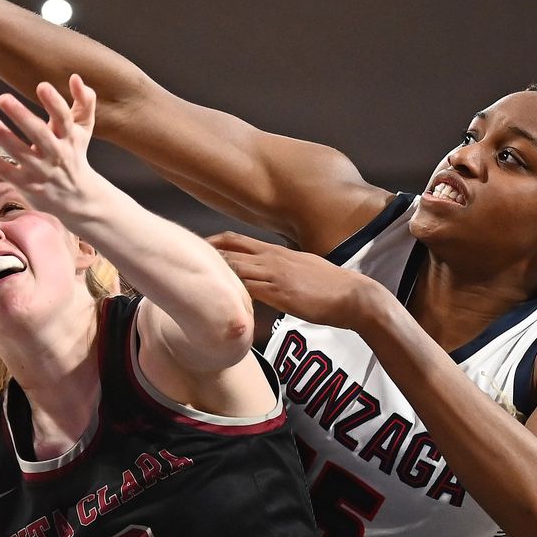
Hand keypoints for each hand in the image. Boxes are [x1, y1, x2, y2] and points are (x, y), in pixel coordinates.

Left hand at [0, 74, 99, 215]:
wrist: (77, 198)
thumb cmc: (75, 154)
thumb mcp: (83, 130)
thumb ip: (84, 102)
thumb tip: (75, 77)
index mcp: (70, 138)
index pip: (64, 118)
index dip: (54, 102)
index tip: (41, 85)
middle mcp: (56, 154)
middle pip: (39, 134)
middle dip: (21, 116)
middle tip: (2, 98)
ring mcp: (40, 171)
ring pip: (18, 151)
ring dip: (0, 133)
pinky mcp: (25, 185)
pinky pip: (5, 171)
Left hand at [207, 232, 382, 328]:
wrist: (355, 296)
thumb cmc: (332, 285)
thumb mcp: (303, 266)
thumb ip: (283, 267)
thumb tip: (269, 273)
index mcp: (277, 251)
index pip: (236, 240)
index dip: (213, 243)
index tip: (195, 248)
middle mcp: (272, 258)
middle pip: (229, 249)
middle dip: (204, 254)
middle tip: (181, 260)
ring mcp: (275, 274)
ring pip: (235, 267)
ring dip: (212, 271)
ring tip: (190, 276)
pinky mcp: (280, 293)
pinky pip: (248, 289)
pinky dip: (230, 291)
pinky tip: (215, 297)